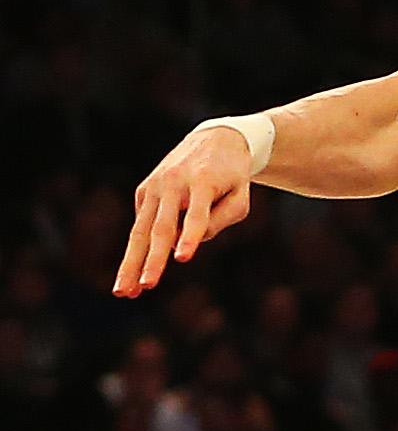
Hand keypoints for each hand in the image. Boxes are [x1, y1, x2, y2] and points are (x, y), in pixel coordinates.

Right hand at [115, 126, 255, 295]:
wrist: (216, 139)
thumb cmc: (232, 175)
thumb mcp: (241, 194)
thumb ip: (222, 219)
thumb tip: (183, 246)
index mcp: (204, 181)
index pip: (197, 215)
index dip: (190, 237)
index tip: (183, 258)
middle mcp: (175, 182)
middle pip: (161, 227)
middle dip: (152, 260)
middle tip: (145, 286)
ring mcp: (156, 185)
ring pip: (140, 230)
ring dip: (131, 263)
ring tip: (122, 292)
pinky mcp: (144, 189)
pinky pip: (143, 223)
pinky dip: (139, 247)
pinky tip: (139, 266)